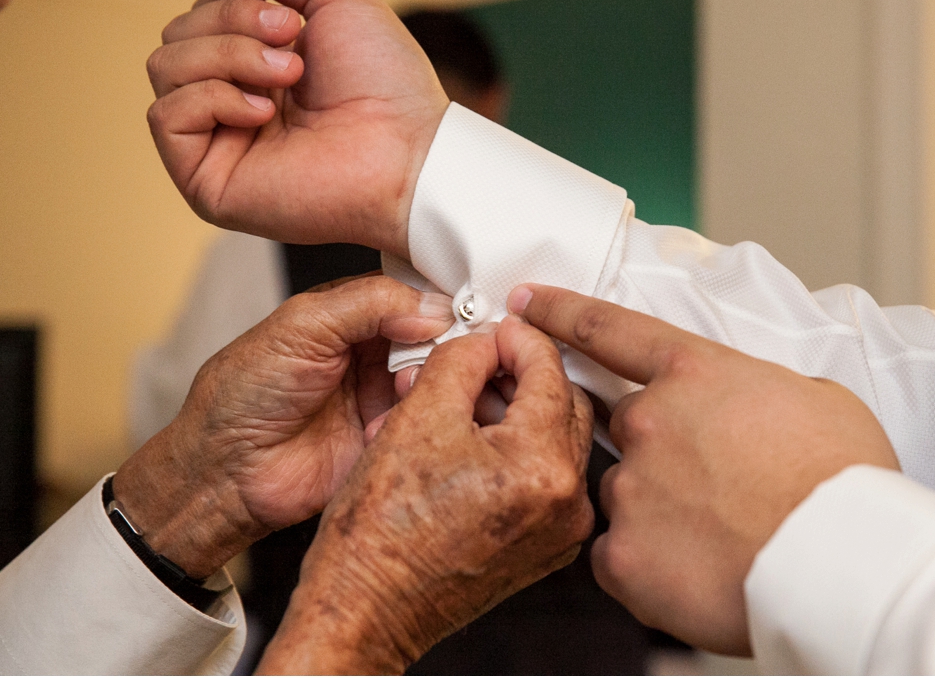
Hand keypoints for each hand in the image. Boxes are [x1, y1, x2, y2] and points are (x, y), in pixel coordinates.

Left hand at [113, 274, 454, 578]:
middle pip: (438, 337)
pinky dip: (419, 420)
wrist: (225, 472)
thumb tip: (437, 307)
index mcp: (354, 312)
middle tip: (429, 359)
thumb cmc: (245, 393)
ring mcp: (385, 394)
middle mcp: (375, 350)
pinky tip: (389, 426)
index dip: (443, 301)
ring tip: (404, 393)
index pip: (416, 294)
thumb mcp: (303, 327)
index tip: (466, 310)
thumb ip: (371, 303)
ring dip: (432, 385)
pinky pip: (428, 422)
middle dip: (444, 346)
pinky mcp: (390, 437)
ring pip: (439, 379)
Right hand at [146, 0, 448, 256]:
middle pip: (178, 31)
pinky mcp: (205, 182)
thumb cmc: (387, 88)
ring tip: (288, 73)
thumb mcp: (336, 0)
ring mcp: (217, 142)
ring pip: (166, 65)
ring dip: (229, 54)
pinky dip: (215, 98)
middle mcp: (233, 103)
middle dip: (233, 20)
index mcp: (259, 66)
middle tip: (292, 38)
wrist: (406, 151)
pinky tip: (265, 112)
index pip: (202, 10)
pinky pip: (165, 115)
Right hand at [257, 316, 594, 674]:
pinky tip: (478, 443)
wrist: (367, 607)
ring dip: (521, 410)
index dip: (518, 338)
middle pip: (564, 404)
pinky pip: (548, 477)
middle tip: (483, 359)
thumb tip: (488, 339)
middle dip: (524, 373)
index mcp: (542, 467)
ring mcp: (562, 531)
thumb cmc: (381, 532)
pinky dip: (521, 450)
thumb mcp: (419, 417)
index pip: (549, 371)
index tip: (496, 327)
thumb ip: (463, 360)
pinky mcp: (548, 547)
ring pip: (557, 440)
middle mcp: (567, 503)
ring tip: (470, 402)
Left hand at [507, 284, 899, 655]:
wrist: (844, 563)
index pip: (609, 330)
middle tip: (714, 485)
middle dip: (661, 452)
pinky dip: (650, 564)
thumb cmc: (845, 483)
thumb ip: (762, 392)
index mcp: (696, 373)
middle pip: (626, 428)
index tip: (525, 302)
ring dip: (660, 511)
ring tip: (720, 536)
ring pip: (625, 495)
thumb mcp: (818, 401)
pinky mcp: (622, 556)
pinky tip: (695, 570)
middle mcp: (649, 421)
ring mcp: (630, 488)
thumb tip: (756, 406)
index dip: (561, 312)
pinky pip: (618, 555)